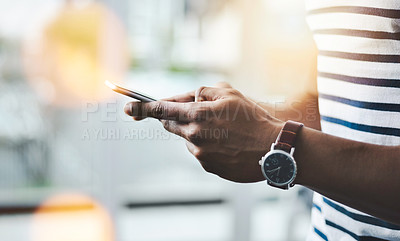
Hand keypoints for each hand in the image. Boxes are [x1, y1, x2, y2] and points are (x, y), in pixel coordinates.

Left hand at [124, 85, 282, 182]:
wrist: (272, 149)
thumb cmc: (253, 118)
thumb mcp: (230, 93)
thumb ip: (203, 91)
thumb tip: (188, 98)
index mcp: (198, 114)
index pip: (163, 109)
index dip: (143, 108)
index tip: (127, 109)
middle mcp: (194, 135)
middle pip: (171, 124)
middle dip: (177, 116)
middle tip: (198, 114)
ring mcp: (199, 153)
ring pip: (187, 138)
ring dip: (197, 131)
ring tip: (224, 131)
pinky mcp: (207, 165)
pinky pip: (199, 151)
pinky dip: (207, 145)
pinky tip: (227, 144)